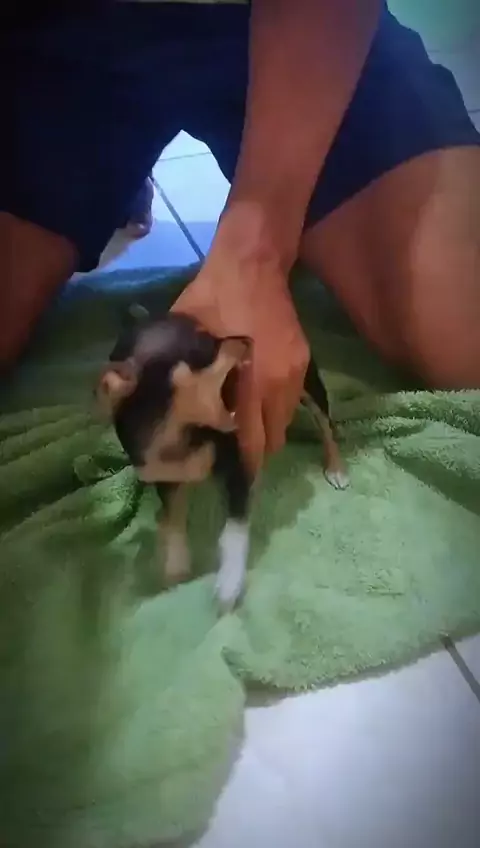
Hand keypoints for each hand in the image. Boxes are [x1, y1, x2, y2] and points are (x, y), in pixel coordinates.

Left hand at [171, 258, 308, 474]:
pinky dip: (273, 410)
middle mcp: (282, 385)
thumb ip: (172, 372)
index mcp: (254, 384)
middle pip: (274, 441)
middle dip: (254, 455)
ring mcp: (297, 373)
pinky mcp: (303, 360)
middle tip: (228, 456)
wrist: (253, 261)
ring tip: (240, 432)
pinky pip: (291, 401)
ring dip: (265, 432)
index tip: (228, 483)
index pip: (255, 444)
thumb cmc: (212, 297)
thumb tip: (144, 402)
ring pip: (285, 422)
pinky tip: (253, 402)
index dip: (243, 469)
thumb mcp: (182, 334)